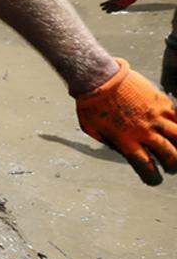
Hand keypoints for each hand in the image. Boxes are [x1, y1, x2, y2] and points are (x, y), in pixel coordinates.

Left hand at [75, 58, 176, 184]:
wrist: (99, 78)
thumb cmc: (91, 105)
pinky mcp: (161, 102)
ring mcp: (155, 116)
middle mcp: (143, 131)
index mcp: (125, 141)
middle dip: (172, 165)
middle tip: (171, 168)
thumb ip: (112, 143)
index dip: (153, 177)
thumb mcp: (94, 131)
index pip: (145, 166)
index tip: (154, 180)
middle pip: (168, 154)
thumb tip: (125, 151)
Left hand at [100, 0, 137, 12]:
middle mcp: (119, 2)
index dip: (104, 4)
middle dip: (106, 7)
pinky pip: (120, 9)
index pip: (109, 2)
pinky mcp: (126, 6)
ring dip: (110, 10)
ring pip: (115, 8)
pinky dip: (116, 10)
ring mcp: (122, 4)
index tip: (100, 5)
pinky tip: (114, 11)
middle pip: (111, 6)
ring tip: (107, 12)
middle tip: (102, 9)